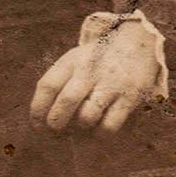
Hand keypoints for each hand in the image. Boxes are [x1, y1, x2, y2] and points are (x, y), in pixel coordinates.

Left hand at [30, 17, 169, 135]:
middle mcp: (91, 71)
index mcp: (73, 61)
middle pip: (66, 101)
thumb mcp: (75, 60)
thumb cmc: (99, 60)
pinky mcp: (130, 98)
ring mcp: (111, 84)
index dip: (37, 110)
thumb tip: (42, 122)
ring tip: (80, 127)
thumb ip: (58, 83)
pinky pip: (109, 125)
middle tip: (55, 130)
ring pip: (87, 116)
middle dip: (55, 122)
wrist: (139, 43)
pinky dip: (99, 133)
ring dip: (79, 128)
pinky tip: (98, 129)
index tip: (37, 126)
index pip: (48, 85)